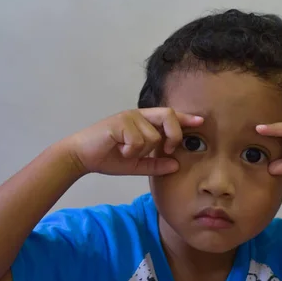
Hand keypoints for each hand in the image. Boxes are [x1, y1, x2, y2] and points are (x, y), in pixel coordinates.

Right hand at [63, 108, 202, 175]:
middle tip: (167, 149)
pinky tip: (119, 150)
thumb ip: (156, 165)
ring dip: (141, 150)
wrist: (80, 157)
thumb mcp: (136, 164)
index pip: (169, 116)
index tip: (200, 121)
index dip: (185, 118)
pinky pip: (139, 141)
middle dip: (174, 135)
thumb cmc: (108, 158)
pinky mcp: (120, 122)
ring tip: (125, 151)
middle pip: (168, 116)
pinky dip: (131, 151)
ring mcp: (129, 117)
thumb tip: (176, 165)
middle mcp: (138, 115)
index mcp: (144, 122)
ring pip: (153, 136)